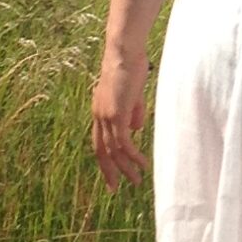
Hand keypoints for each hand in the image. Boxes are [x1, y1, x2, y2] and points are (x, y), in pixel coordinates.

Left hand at [92, 48, 150, 189]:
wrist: (125, 52)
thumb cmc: (131, 66)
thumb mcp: (132, 94)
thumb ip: (133, 112)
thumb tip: (136, 130)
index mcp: (100, 112)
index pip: (99, 142)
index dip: (105, 160)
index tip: (111, 175)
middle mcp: (99, 117)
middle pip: (101, 152)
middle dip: (109, 172)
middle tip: (115, 189)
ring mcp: (106, 116)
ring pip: (113, 151)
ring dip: (125, 168)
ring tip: (137, 180)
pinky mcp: (117, 115)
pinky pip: (123, 143)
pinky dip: (132, 156)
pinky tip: (142, 164)